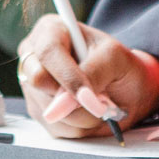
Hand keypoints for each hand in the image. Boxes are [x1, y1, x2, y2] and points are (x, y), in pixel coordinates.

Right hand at [17, 14, 158, 137]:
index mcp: (51, 31)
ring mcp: (32, 85)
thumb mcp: (115, 59)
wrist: (127, 89)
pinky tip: (88, 113)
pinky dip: (79, 127)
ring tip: (98, 103)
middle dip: (75, 98)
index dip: (68, 77)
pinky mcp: (37, 110)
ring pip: (47, 110)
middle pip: (39, 82)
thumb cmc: (120, 66)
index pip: (48, 52)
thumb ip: (91, 74)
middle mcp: (34, 56)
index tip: (90, 96)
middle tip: (102, 98)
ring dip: (82, 116)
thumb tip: (61, 105)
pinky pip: (54, 127)